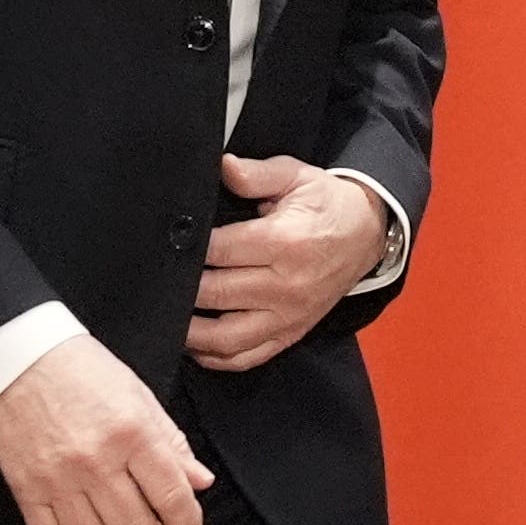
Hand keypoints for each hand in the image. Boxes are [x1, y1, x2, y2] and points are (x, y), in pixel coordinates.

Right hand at [0, 335, 211, 524]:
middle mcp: (97, 462)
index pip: (172, 496)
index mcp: (133, 433)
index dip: (187, 524)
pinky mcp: (26, 492)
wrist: (18, 361)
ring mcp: (58, 481)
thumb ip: (172, 443)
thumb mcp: (140, 396)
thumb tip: (201, 481)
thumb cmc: (83, 372)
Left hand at [187, 154, 383, 373]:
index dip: (189, 248)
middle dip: (180, 288)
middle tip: (157, 278)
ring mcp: (287, 315)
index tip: (168, 244)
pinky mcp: (290, 333)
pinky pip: (247, 358)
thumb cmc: (327, 204)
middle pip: (214, 294)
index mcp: (284, 242)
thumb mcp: (296, 176)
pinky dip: (216, 357)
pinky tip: (195, 343)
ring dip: (190, 332)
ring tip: (168, 315)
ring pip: (225, 338)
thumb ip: (256, 173)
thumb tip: (223, 166)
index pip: (218, 251)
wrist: (368, 234)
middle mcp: (285, 285)